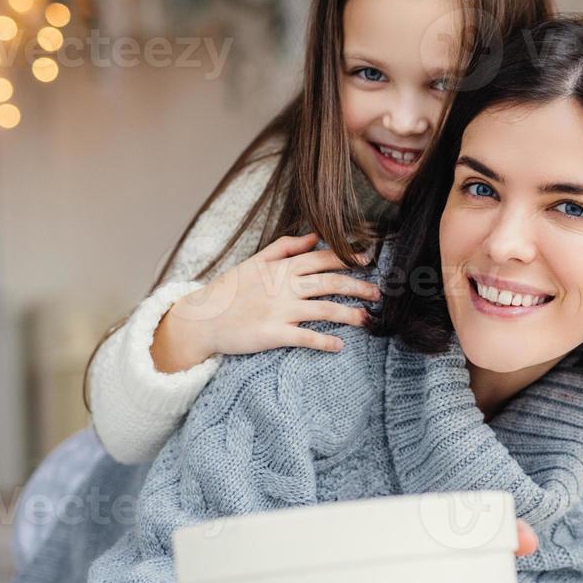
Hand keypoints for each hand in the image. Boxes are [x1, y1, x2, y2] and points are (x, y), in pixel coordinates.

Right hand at [152, 233, 380, 372]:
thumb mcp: (255, 261)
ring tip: (369, 320)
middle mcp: (286, 287)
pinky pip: (306, 337)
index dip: (348, 258)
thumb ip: (284, 246)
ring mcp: (281, 310)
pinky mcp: (274, 333)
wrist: (202, 318)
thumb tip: (313, 235)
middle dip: (360, 286)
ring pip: (325, 309)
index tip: (370, 260)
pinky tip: (340, 346)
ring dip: (351, 315)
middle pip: (332, 283)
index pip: (322, 258)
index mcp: (282, 268)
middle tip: (380, 293)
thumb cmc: (230, 290)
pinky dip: (325, 342)